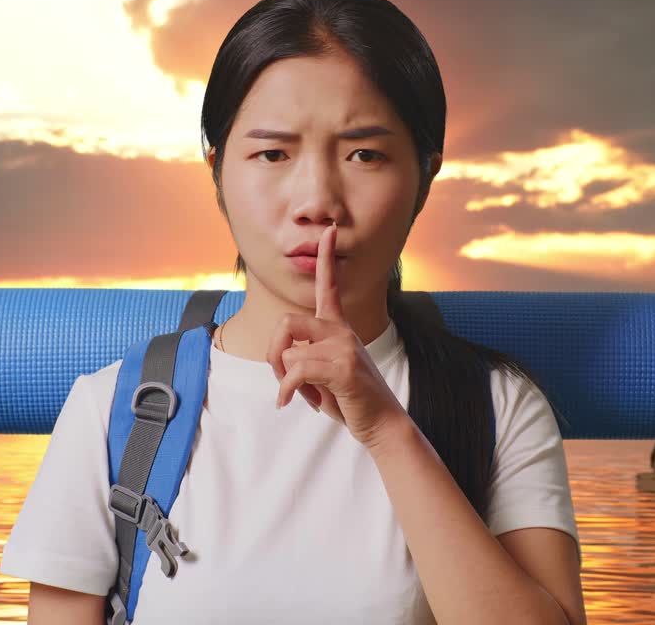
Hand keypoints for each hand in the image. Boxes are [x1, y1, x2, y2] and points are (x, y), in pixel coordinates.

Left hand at [267, 223, 409, 447]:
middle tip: (281, 378)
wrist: (381, 423)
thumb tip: (280, 358)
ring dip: (286, 381)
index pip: (330, 286)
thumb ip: (305, 355)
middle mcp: (342, 331)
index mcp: (338, 328)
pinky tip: (292, 403)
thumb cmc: (350, 398)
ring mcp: (344, 347)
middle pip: (286, 322)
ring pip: (289, 353)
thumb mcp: (324, 371)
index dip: (327, 258)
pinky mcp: (343, 367)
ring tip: (307, 396)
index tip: (329, 231)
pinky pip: (296, 371)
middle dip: (273, 353)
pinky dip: (287, 390)